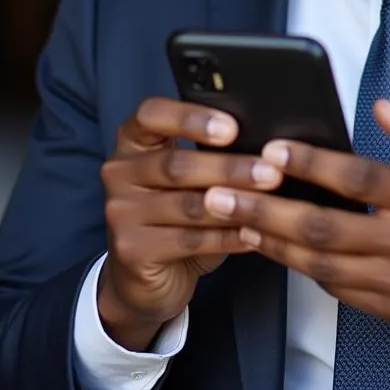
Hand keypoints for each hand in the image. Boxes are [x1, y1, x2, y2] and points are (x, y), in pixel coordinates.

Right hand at [98, 97, 284, 350]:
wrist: (146, 274)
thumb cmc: (177, 211)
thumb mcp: (188, 175)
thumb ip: (211, 153)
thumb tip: (267, 143)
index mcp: (133, 140)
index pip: (150, 114)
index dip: (190, 118)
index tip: (231, 128)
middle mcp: (119, 172)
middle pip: (176, 164)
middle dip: (228, 168)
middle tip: (270, 172)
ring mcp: (120, 212)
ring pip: (187, 204)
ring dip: (234, 203)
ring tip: (269, 202)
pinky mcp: (131, 250)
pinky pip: (189, 240)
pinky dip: (226, 237)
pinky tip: (252, 234)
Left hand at [203, 100, 389, 333]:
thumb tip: (382, 106)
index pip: (360, 180)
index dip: (313, 165)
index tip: (273, 151)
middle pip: (325, 228)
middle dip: (266, 210)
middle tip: (221, 193)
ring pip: (320, 263)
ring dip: (271, 241)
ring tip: (231, 219)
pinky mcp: (389, 307)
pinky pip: (334, 288)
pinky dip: (298, 267)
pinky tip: (271, 245)